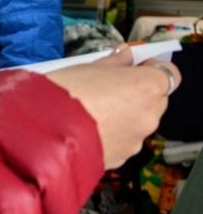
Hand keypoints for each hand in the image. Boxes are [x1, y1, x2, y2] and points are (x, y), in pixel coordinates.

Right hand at [47, 45, 180, 168]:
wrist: (44, 131)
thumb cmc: (65, 93)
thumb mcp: (87, 67)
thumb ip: (114, 63)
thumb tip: (126, 56)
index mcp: (147, 86)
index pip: (168, 73)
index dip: (150, 69)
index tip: (132, 67)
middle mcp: (150, 114)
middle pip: (155, 99)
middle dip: (137, 94)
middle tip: (108, 89)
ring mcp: (137, 139)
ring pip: (138, 122)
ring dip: (124, 116)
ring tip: (92, 112)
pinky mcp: (122, 157)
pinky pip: (123, 140)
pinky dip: (112, 135)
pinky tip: (88, 130)